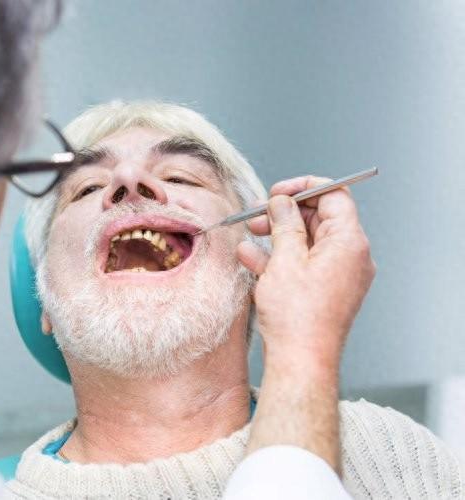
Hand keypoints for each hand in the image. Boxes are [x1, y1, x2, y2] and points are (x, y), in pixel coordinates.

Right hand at [236, 176, 375, 368]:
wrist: (301, 361)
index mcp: (349, 243)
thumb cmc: (297, 317)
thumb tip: (282, 203)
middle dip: (285, 214)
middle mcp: (351, 257)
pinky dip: (281, 258)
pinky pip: (305, 264)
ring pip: (308, 242)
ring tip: (249, 235)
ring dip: (278, 236)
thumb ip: (284, 224)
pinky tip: (251, 257)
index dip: (304, 188)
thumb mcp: (284, 260)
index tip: (278, 193)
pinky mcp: (326, 290)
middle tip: (258, 215)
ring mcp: (339, 275)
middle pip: (320, 218)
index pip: (334, 196)